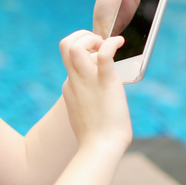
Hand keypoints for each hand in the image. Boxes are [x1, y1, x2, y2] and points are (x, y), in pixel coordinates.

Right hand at [58, 30, 130, 151]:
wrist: (100, 148)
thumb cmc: (97, 138)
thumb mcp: (85, 114)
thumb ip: (87, 102)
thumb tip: (98, 101)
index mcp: (70, 87)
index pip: (71, 60)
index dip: (86, 53)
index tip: (99, 57)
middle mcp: (74, 80)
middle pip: (65, 45)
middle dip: (81, 36)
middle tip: (99, 45)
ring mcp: (87, 80)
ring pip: (74, 45)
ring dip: (90, 37)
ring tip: (105, 45)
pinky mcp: (105, 81)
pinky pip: (104, 54)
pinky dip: (111, 43)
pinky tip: (120, 43)